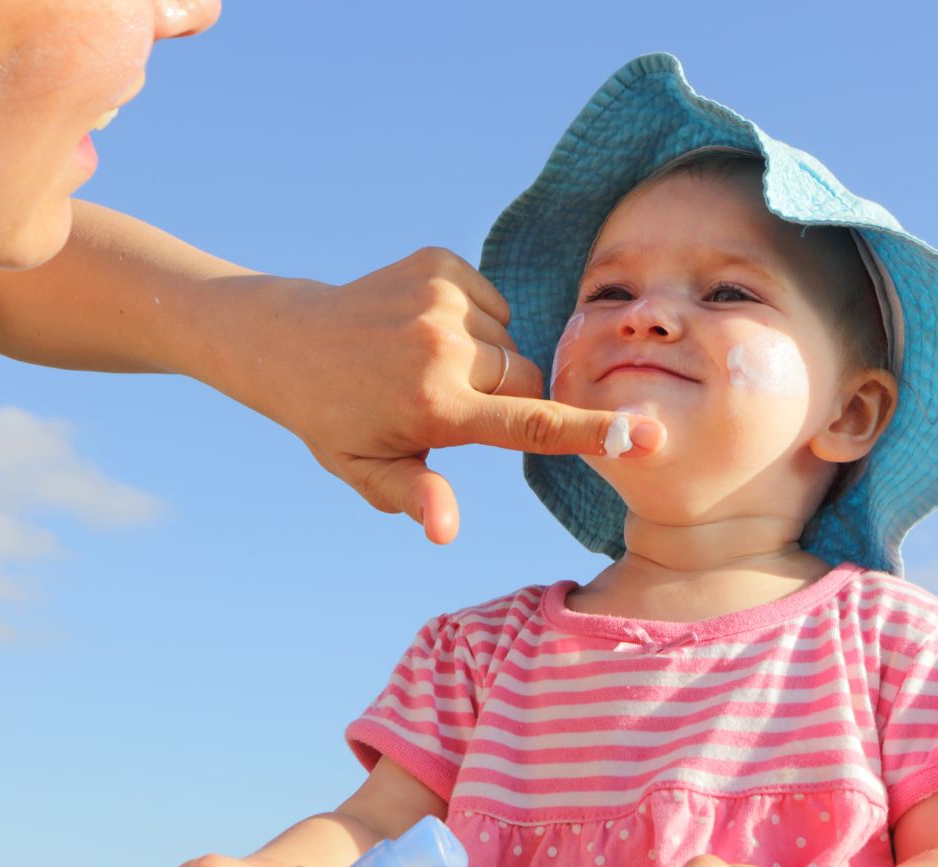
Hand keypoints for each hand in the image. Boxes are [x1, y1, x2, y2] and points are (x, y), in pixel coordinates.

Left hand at [211, 248, 665, 542]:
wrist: (291, 341)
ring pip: (511, 340)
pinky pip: (493, 301)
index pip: (531, 424)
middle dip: (509, 397)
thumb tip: (445, 532)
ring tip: (430, 365)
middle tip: (453, 406)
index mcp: (435, 407)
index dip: (592, 432)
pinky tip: (427, 330)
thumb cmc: (336, 419)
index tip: (646, 433)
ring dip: (488, 358)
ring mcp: (442, 299)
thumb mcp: (369, 470)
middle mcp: (444, 349)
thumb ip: (416, 497)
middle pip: (528, 380)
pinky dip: (475, 320)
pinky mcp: (439, 263)